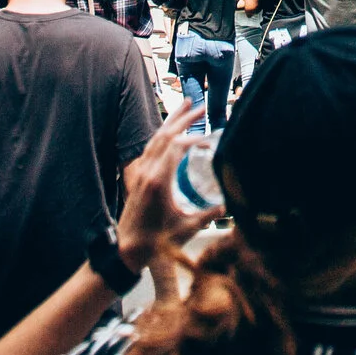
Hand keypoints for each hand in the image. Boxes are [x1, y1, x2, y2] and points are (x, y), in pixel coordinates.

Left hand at [115, 102, 210, 271]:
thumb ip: (208, 215)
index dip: (194, 137)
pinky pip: (150, 147)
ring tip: (185, 106)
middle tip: (199, 105)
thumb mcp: (186, 229)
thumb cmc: (156, 242)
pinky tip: (170, 131)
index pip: (176, 148)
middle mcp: (148, 171)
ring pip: (155, 138)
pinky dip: (162, 134)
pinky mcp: (138, 175)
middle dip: (183, 118)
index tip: (210, 137)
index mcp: (159, 181)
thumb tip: (229, 206)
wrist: (126, 249)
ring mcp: (141, 172)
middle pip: (165, 135)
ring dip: (171, 121)